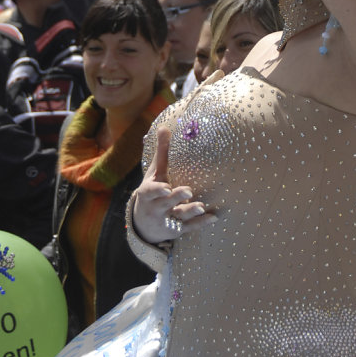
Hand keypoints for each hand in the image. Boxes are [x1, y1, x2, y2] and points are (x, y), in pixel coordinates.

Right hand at [132, 127, 214, 243]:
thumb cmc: (152, 191)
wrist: (143, 224)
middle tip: (188, 190)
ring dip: (190, 212)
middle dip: (176, 198)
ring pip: (178, 217)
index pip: (151, 192)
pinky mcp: (176, 230)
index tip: (165, 187)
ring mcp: (167, 220)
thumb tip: (164, 127)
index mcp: (148, 193)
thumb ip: (161, 152)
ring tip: (201, 206)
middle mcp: (157, 208)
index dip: (157, 190)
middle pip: (166, 203)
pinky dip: (200, 223)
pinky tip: (213, 217)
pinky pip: (189, 227)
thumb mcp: (154, 173)